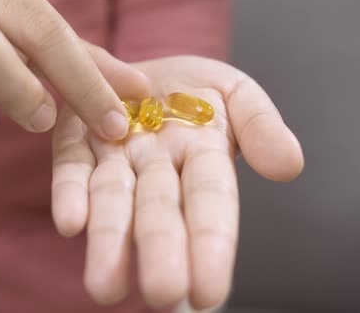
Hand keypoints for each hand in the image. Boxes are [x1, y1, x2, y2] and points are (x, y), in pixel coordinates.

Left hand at [52, 55, 303, 308]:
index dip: (211, 243)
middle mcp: (156, 165)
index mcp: (203, 154)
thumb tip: (289, 166)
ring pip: (112, 199)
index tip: (208, 292)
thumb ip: (261, 125)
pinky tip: (70, 223)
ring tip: (104, 286)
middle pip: (159, 209)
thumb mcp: (239, 94)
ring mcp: (113, 155)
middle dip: (160, 249)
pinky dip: (70, 194)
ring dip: (108, 239)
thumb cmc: (196, 91)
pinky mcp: (74, 141)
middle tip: (160, 293)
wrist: (146, 70)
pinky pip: (70, 168)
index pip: (210, 201)